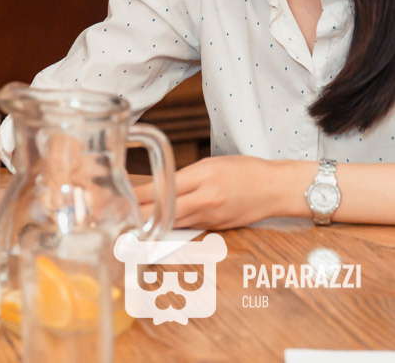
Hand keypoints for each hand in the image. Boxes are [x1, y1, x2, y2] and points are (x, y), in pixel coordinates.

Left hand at [133, 156, 293, 229]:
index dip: (140, 195)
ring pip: (174, 224)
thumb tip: (162, 186)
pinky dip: (172, 229)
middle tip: (118, 218)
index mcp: (204, 176)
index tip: (122, 197)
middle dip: (140, 215)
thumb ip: (188, 177)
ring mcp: (211, 217)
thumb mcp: (214, 164)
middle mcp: (206, 199)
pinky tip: (158, 231)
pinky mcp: (216, 229)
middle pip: (164, 210)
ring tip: (130, 228)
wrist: (276, 188)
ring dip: (152, 226)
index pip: (164, 187)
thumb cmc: (247, 171)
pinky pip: (188, 228)